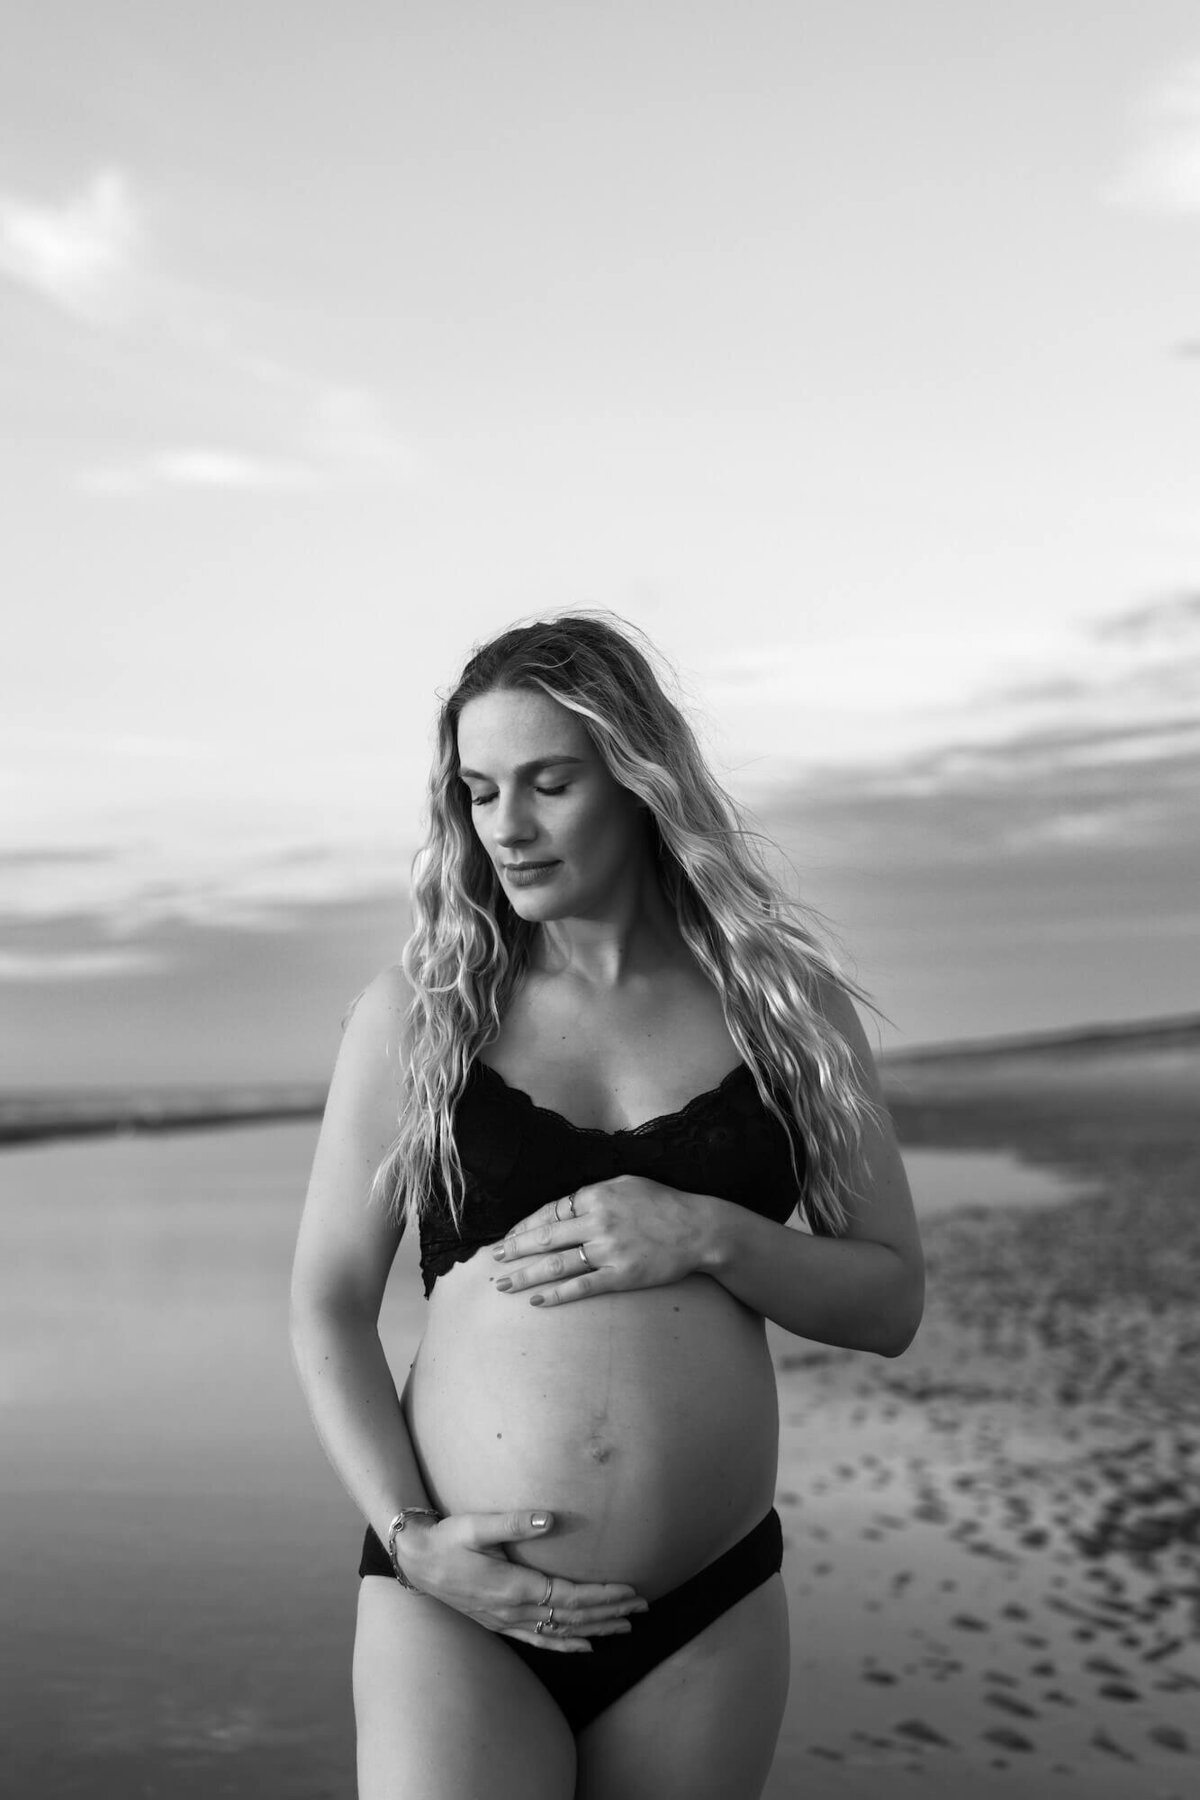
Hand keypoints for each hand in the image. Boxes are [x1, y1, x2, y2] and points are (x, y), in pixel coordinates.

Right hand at [394, 1509, 647, 1652]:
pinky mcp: (500, 1623)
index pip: (571, 1597)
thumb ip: (514, 1523)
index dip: (603, 1596)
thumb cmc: (447, 1539)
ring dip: (596, 1629)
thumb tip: (550, 1518)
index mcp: (515, 1588)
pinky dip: (565, 1644)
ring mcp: (507, 1621)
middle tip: (642, 1608)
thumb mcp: (476, 1525)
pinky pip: (540, 1639)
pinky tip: (584, 1645)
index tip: (631, 1591)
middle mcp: (514, 1611)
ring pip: (561, 1632)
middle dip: (610, 1613)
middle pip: (573, 1617)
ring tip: (626, 1627)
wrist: (416, 1561)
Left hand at [491, 1175, 711, 1306]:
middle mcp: (597, 1222)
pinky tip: (537, 1300)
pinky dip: (556, 1294)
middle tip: (493, 1259)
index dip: (524, 1226)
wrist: (699, 1228)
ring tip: (504, 1283)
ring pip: (556, 1265)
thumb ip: (593, 1193)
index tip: (507, 1237)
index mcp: (595, 1195)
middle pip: (544, 1238)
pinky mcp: (621, 1276)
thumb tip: (563, 1205)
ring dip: (526, 1275)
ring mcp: (608, 1251)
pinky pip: (581, 1287)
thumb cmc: (663, 1203)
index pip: (549, 1212)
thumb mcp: (626, 1183)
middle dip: (514, 1249)